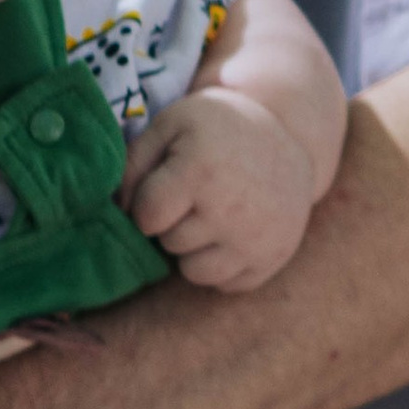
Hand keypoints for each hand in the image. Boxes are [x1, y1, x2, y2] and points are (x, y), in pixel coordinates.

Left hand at [120, 89, 321, 292]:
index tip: (166, 185)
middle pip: (170, 243)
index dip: (149, 203)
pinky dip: (223, 264)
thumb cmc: (218, 129)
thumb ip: (133, 162)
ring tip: (212, 215)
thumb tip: (118, 210)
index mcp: (201, 171)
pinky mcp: (273, 260)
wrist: (291, 137)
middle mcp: (231, 211)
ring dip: (194, 249)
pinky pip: (226, 284)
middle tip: (198, 194)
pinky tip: (233, 231)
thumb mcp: (172, 124)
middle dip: (174, 222)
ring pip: (195, 272)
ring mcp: (256, 240)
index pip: (146, 217)